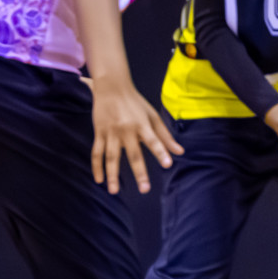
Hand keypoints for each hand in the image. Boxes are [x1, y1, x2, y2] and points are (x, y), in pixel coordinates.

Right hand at [88, 76, 183, 194]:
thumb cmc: (136, 103)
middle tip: (145, 189)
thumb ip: (165, 136)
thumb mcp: (153, 116)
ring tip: (114, 191)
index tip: (168, 164)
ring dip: (112, 175)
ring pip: (111, 157)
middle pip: (133, 154)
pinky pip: (97, 152)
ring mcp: (111, 132)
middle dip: (139, 172)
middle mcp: (127, 129)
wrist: (111, 87)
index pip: (154, 140)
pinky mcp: (99, 133)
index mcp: (142, 124)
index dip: (161, 152)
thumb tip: (180, 152)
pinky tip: (99, 180)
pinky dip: (97, 167)